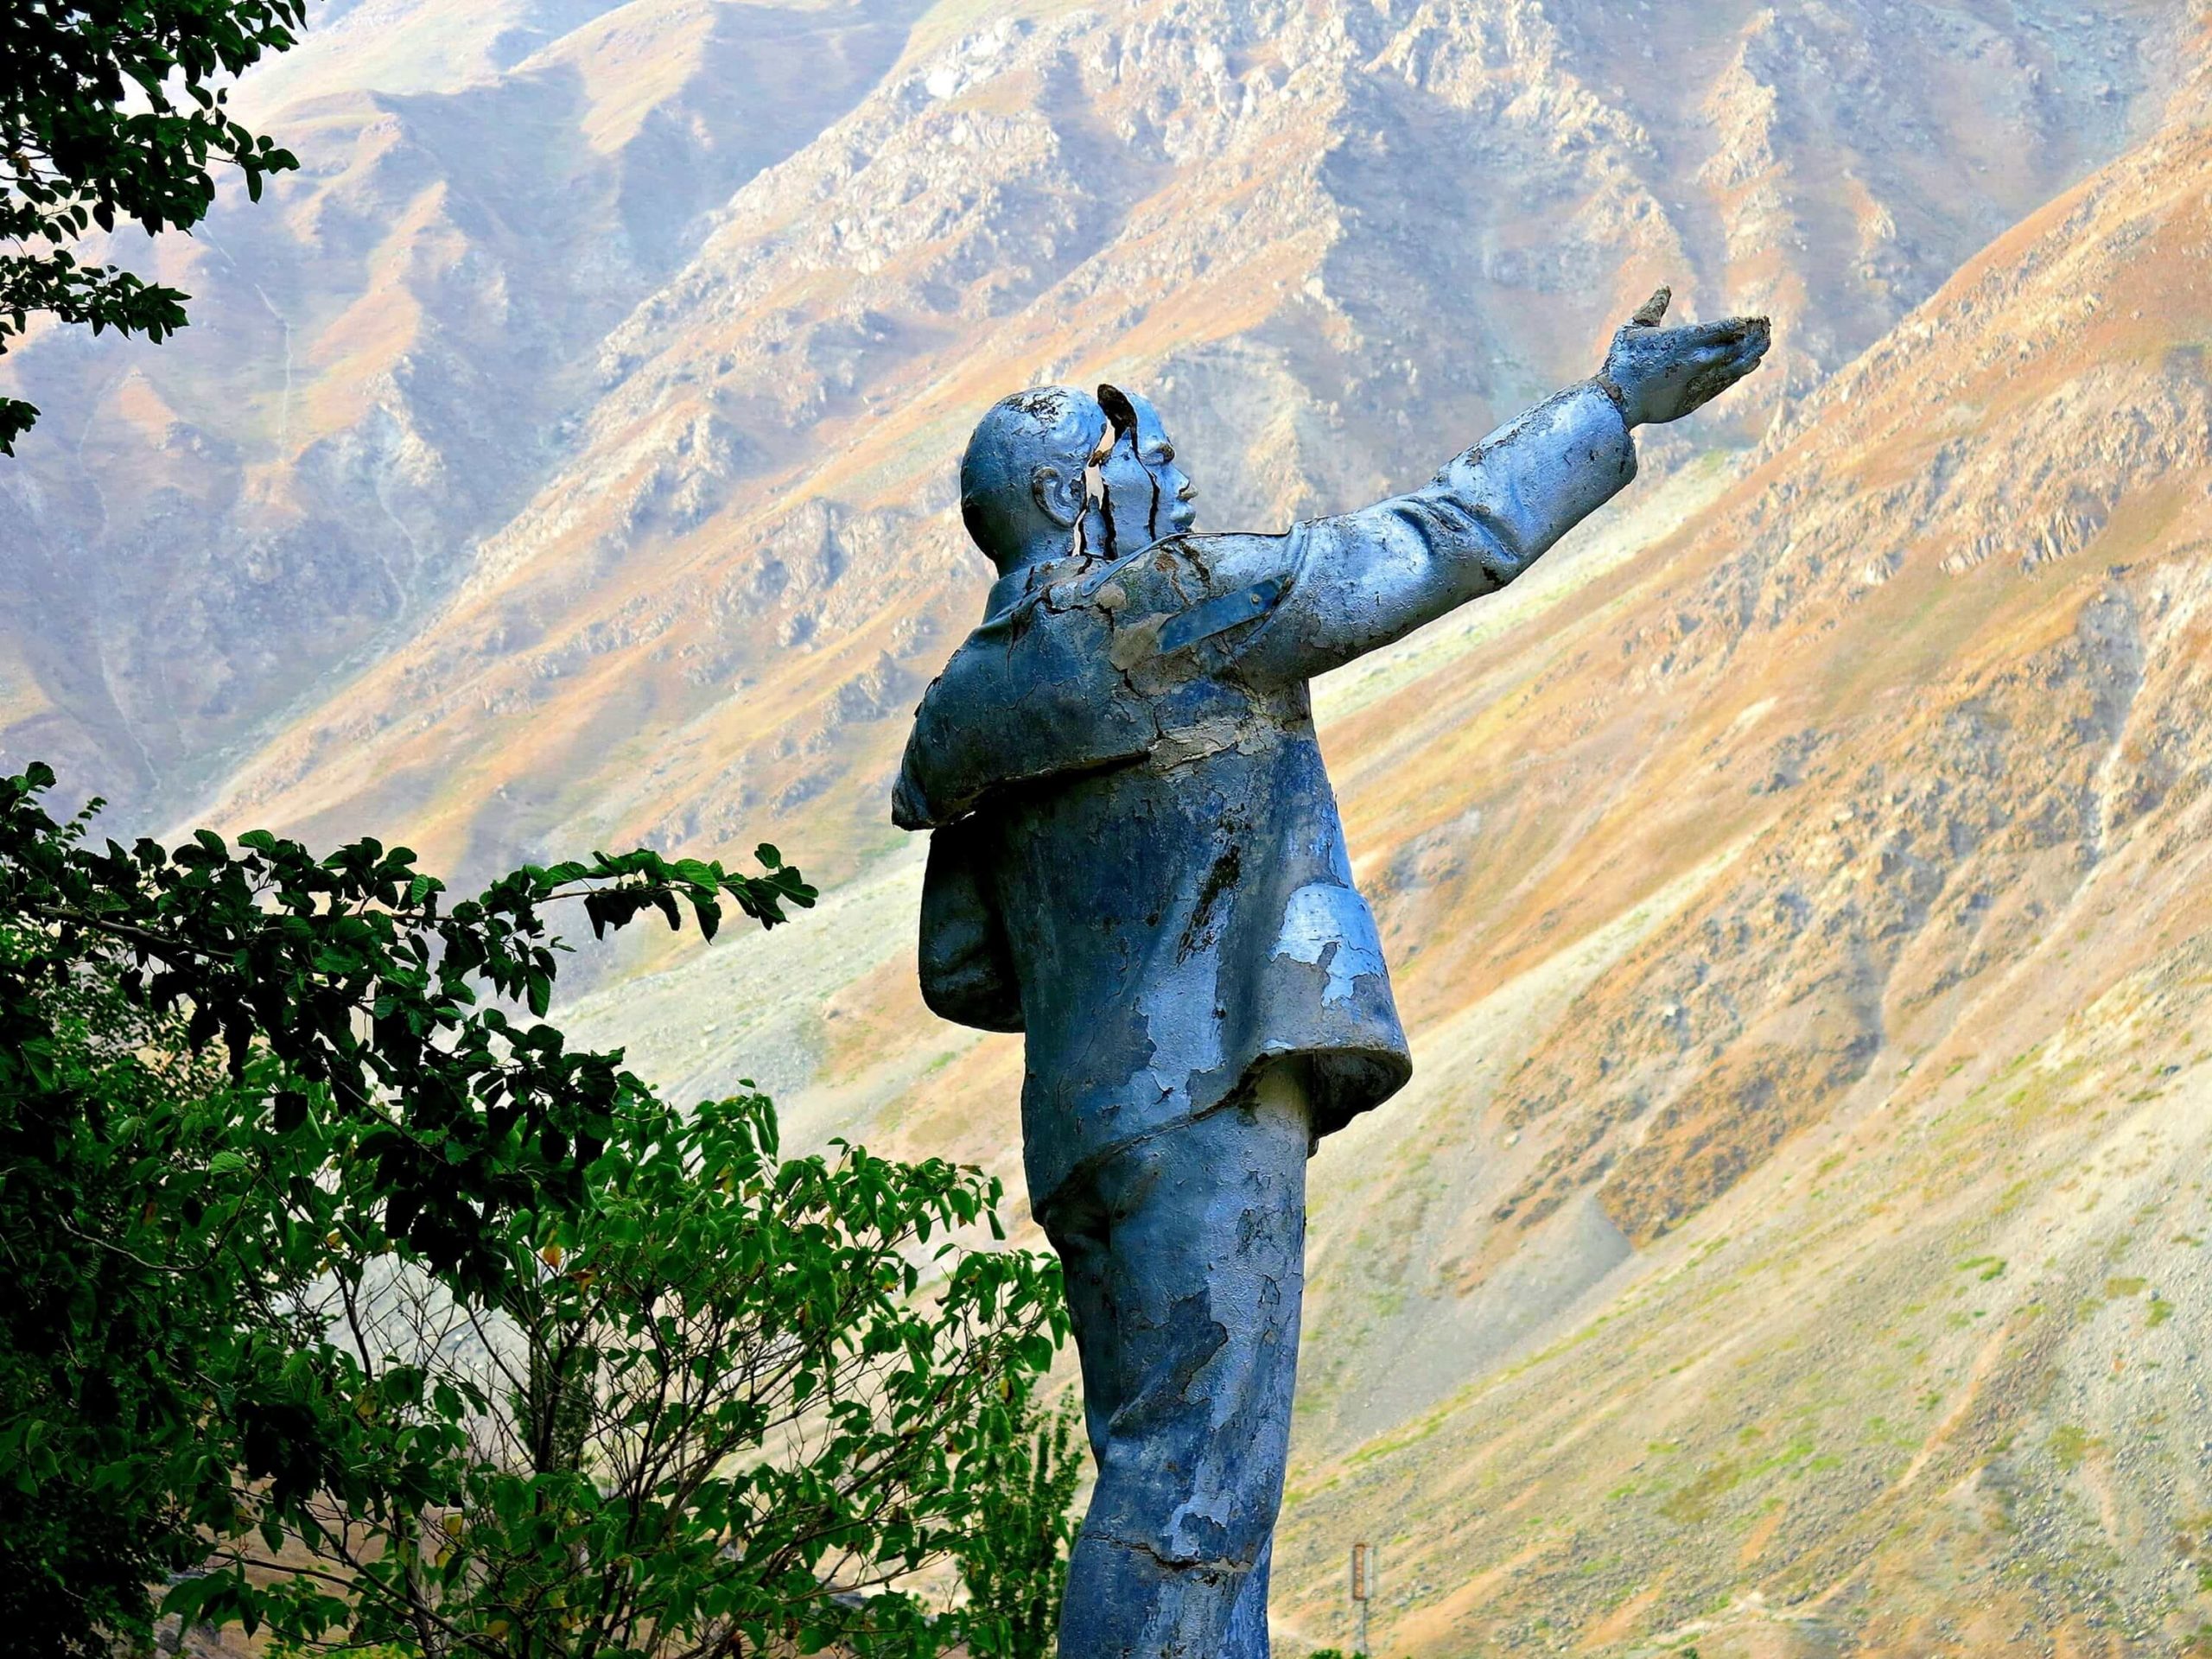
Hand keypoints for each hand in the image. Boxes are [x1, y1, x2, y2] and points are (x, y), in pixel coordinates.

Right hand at [1598, 286, 1770, 426]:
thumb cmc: (1622, 362)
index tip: (1753, 318)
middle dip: (1756, 335)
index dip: (1745, 322)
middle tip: (1767, 327)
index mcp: (1687, 339)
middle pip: (1740, 346)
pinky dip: (1739, 372)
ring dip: (1754, 353)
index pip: (1728, 327)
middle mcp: (1700, 359)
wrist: (1616, 402)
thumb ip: (1654, 308)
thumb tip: (1665, 288)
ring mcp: (1701, 381)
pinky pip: (1725, 383)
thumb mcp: (1634, 329)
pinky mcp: (1697, 399)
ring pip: (1738, 366)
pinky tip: (1748, 365)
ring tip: (1765, 344)